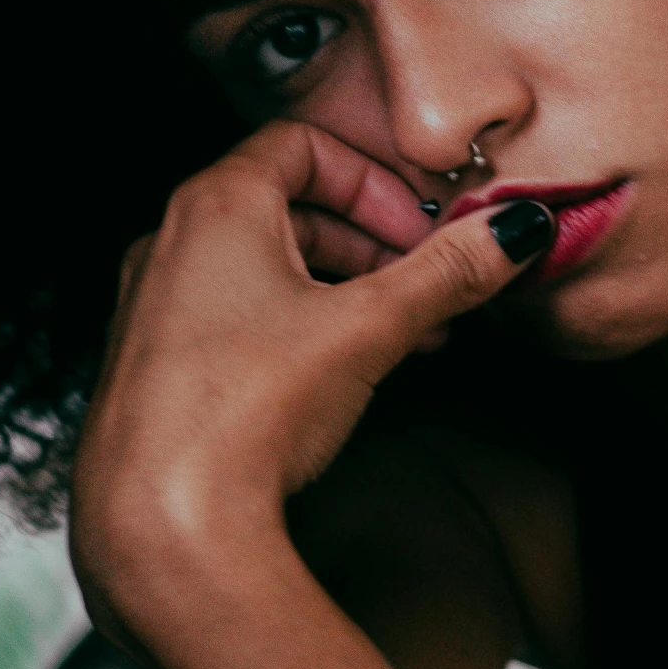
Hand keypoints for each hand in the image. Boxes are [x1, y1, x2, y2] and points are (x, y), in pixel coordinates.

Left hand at [69, 121, 550, 644]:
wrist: (165, 524)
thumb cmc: (244, 412)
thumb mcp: (370, 329)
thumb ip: (448, 273)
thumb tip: (512, 233)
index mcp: (214, 207)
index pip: (301, 144)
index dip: (374, 179)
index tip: (420, 224)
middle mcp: (172, 244)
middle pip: (288, 206)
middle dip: (371, 240)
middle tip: (425, 278)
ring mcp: (156, 307)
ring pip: (266, 266)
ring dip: (344, 287)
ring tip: (406, 332)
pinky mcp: (157, 367)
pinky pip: (239, 317)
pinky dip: (301, 324)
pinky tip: (349, 372)